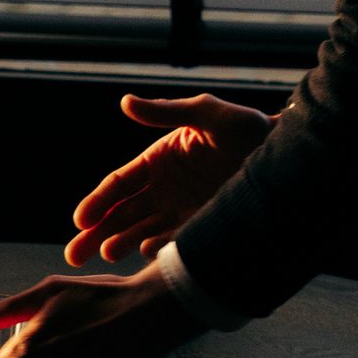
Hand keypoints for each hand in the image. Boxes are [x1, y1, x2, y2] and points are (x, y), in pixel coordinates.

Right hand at [65, 91, 275, 266]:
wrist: (283, 156)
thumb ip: (167, 112)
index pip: (118, 185)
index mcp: (158, 160)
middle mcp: (164, 189)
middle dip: (96, 234)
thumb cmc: (246, 127)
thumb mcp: (207, 113)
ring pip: (140, 232)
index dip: (97, 202)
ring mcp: (181, 210)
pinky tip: (147, 254)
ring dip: (122, 243)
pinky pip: (173, 242)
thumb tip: (126, 102)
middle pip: (120, 214)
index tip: (80, 220)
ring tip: (108, 254)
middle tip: (74, 255)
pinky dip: (158, 249)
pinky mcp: (201, 226)